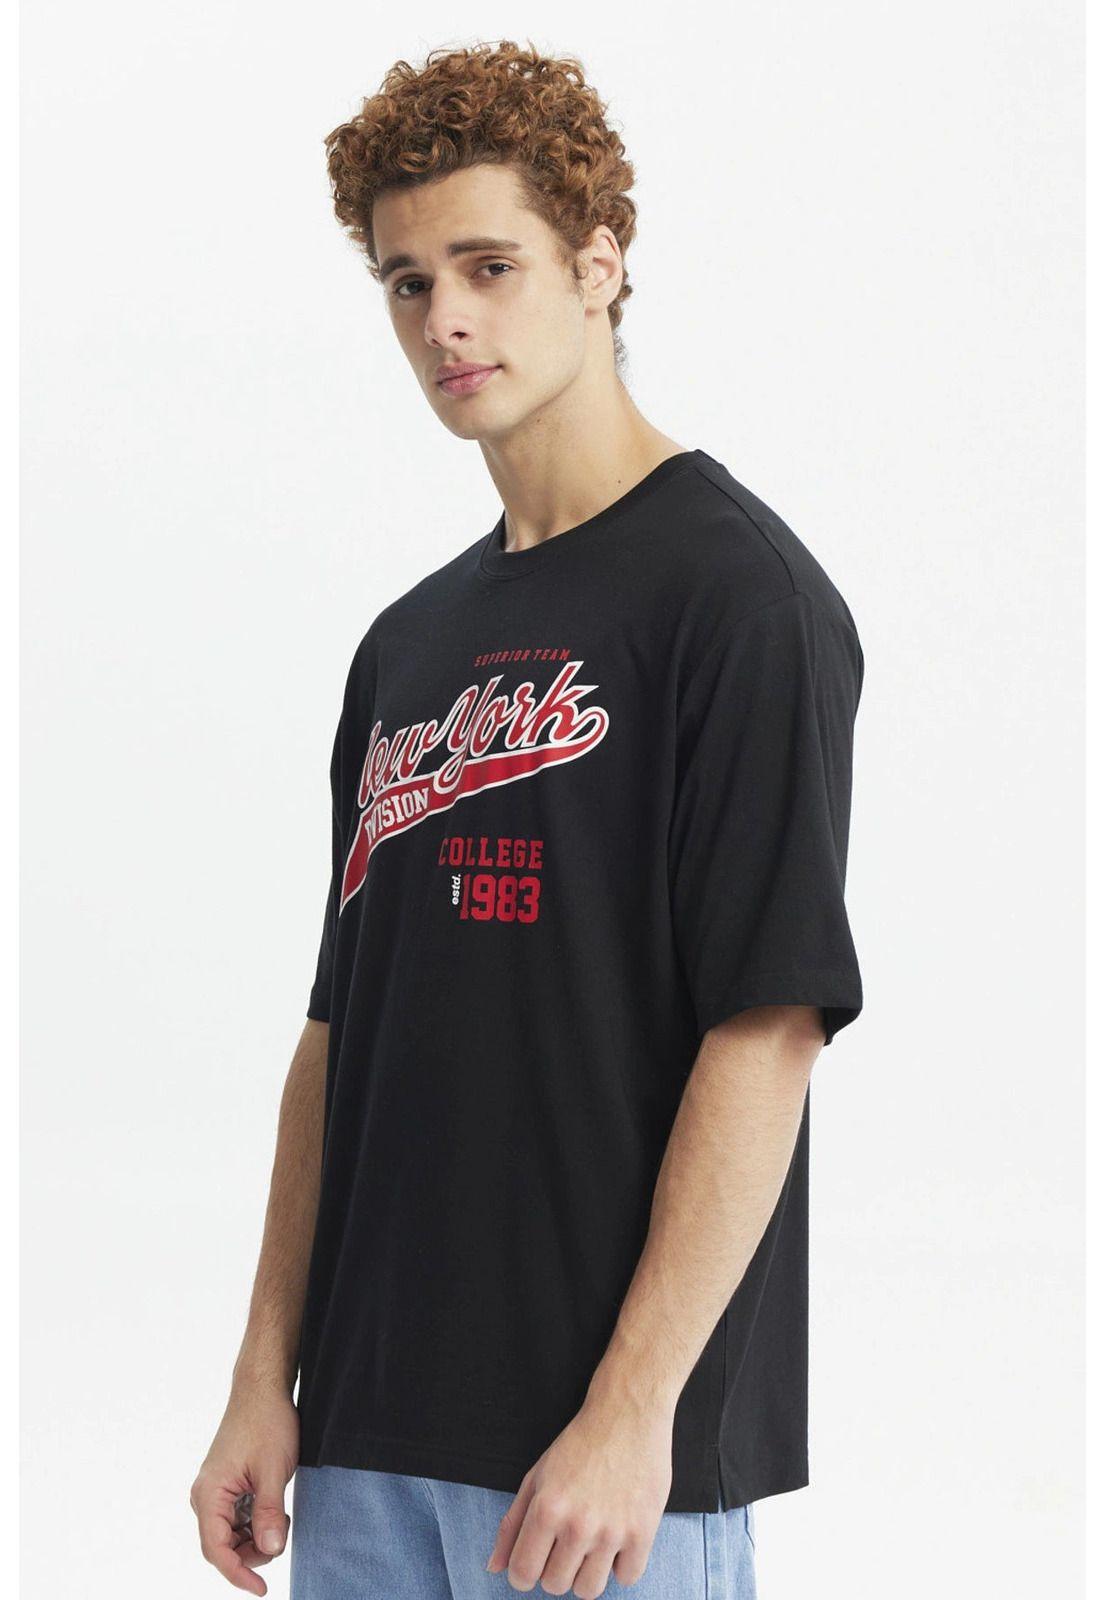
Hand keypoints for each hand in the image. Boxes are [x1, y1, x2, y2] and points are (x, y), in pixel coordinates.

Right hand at [189, 1385, 298, 1594]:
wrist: (262, 1389)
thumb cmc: (266, 1422)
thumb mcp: (273, 1470)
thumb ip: (269, 1514)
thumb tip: (270, 1551)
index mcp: (209, 1494)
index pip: (217, 1550)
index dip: (239, 1574)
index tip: (261, 1589)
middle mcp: (206, 1495)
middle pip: (224, 1545)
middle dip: (252, 1551)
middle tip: (281, 1535)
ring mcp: (215, 1490)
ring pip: (231, 1534)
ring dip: (256, 1535)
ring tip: (280, 1515)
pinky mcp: (226, 1485)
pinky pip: (236, 1517)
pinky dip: (255, 1521)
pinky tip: (274, 1507)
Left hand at [485, 1381, 675, 1596]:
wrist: (627, 1414)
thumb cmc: (581, 1443)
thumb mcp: (537, 1476)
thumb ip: (513, 1524)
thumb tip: (495, 1566)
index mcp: (547, 1509)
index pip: (523, 1574)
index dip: (524, 1573)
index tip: (534, 1562)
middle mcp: (578, 1525)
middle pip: (556, 1585)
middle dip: (556, 1569)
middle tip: (566, 1542)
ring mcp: (612, 1531)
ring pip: (589, 1590)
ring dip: (586, 1573)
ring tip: (591, 1544)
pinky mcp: (643, 1532)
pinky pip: (626, 1578)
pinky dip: (621, 1565)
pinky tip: (617, 1539)